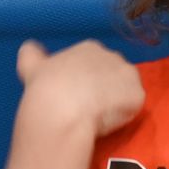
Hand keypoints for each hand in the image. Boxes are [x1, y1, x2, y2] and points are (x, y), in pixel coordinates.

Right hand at [14, 39, 144, 138]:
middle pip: (114, 73)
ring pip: (126, 88)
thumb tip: (30, 48)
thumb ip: (32, 54)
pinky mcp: (137, 95)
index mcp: (90, 48)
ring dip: (116, 100)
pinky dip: (124, 115)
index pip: (94, 62)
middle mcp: (113, 56)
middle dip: (105, 87)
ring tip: (98, 114)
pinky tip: (108, 121)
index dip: (87, 79)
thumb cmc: (45, 87)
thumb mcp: (32, 65)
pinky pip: (133, 106)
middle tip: (88, 105)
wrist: (62, 109)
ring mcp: (128, 75)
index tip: (77, 92)